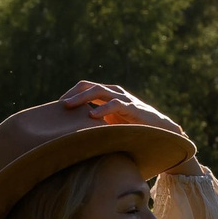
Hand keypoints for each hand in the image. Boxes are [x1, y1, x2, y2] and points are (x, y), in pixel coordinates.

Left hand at [59, 79, 181, 134]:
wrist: (160, 133)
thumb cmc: (133, 130)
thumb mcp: (110, 124)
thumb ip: (95, 122)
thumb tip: (71, 132)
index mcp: (108, 94)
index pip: (85, 87)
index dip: (70, 94)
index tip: (56, 107)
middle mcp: (115, 92)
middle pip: (88, 86)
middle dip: (72, 94)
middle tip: (59, 105)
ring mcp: (124, 98)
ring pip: (99, 90)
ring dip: (81, 98)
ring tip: (68, 106)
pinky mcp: (133, 108)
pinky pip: (115, 104)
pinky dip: (102, 109)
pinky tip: (91, 117)